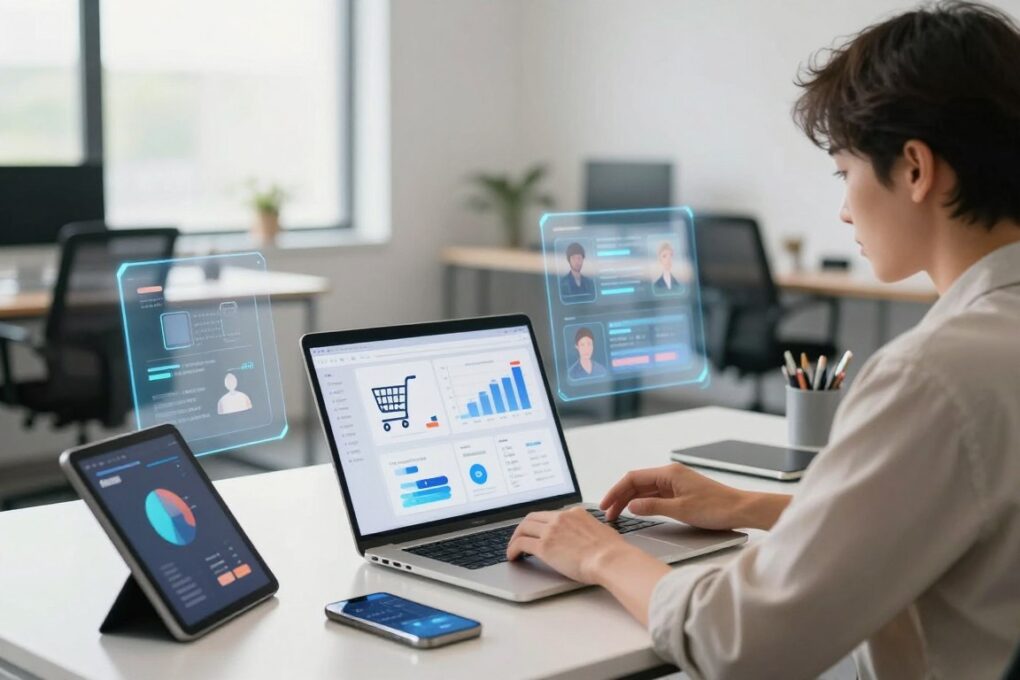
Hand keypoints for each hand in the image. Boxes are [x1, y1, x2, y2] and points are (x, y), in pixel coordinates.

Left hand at [505, 507, 636, 583]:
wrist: (611, 559)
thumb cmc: (612, 552)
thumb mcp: (602, 532)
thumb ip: (589, 531)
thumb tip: (588, 538)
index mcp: (574, 513)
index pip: (550, 515)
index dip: (540, 524)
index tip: (536, 531)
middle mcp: (561, 518)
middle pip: (532, 518)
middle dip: (523, 527)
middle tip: (519, 537)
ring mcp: (551, 531)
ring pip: (523, 528)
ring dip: (515, 538)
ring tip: (513, 548)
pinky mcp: (544, 546)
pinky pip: (520, 543)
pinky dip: (512, 549)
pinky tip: (513, 556)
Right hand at [600, 463, 789, 530]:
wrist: (741, 510)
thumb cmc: (717, 508)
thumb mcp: (681, 510)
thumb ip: (653, 506)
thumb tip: (631, 506)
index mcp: (669, 473)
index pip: (633, 478)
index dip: (616, 491)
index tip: (605, 504)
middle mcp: (670, 475)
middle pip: (637, 483)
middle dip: (620, 497)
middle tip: (608, 514)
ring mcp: (675, 483)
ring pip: (645, 490)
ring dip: (630, 501)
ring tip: (618, 515)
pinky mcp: (680, 492)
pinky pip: (655, 495)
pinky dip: (643, 503)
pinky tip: (637, 511)